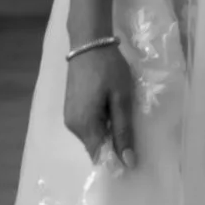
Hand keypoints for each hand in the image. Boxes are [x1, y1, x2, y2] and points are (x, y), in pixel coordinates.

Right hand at [64, 41, 137, 169]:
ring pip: (93, 136)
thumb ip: (123, 131)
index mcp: (84, 125)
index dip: (117, 159)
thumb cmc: (108, 68)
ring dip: (108, 131)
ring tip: (122, 111)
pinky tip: (111, 107)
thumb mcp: (121, 99)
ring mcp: (70, 116)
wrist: (89, 42)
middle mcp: (72, 126)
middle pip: (96, 147)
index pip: (99, 157)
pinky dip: (102, 122)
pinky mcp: (72, 108)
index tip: (134, 152)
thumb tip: (128, 162)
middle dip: (114, 144)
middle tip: (131, 125)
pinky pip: (89, 125)